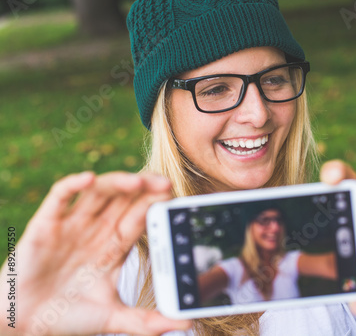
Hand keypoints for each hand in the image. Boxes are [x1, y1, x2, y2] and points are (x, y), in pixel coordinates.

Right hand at [1, 171, 190, 335]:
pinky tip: (89, 178)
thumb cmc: (68, 317)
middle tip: (164, 183)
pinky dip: (73, 185)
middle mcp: (97, 229)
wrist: (24, 324)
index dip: (155, 205)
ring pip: (99, 192)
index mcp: (115, 246)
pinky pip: (60, 196)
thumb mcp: (111, 318)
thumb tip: (187, 324)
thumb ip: (146, 321)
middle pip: (125, 199)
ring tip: (137, 182)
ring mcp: (72, 224)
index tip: (174, 197)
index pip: (140, 217)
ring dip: (117, 183)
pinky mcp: (46, 224)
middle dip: (144, 188)